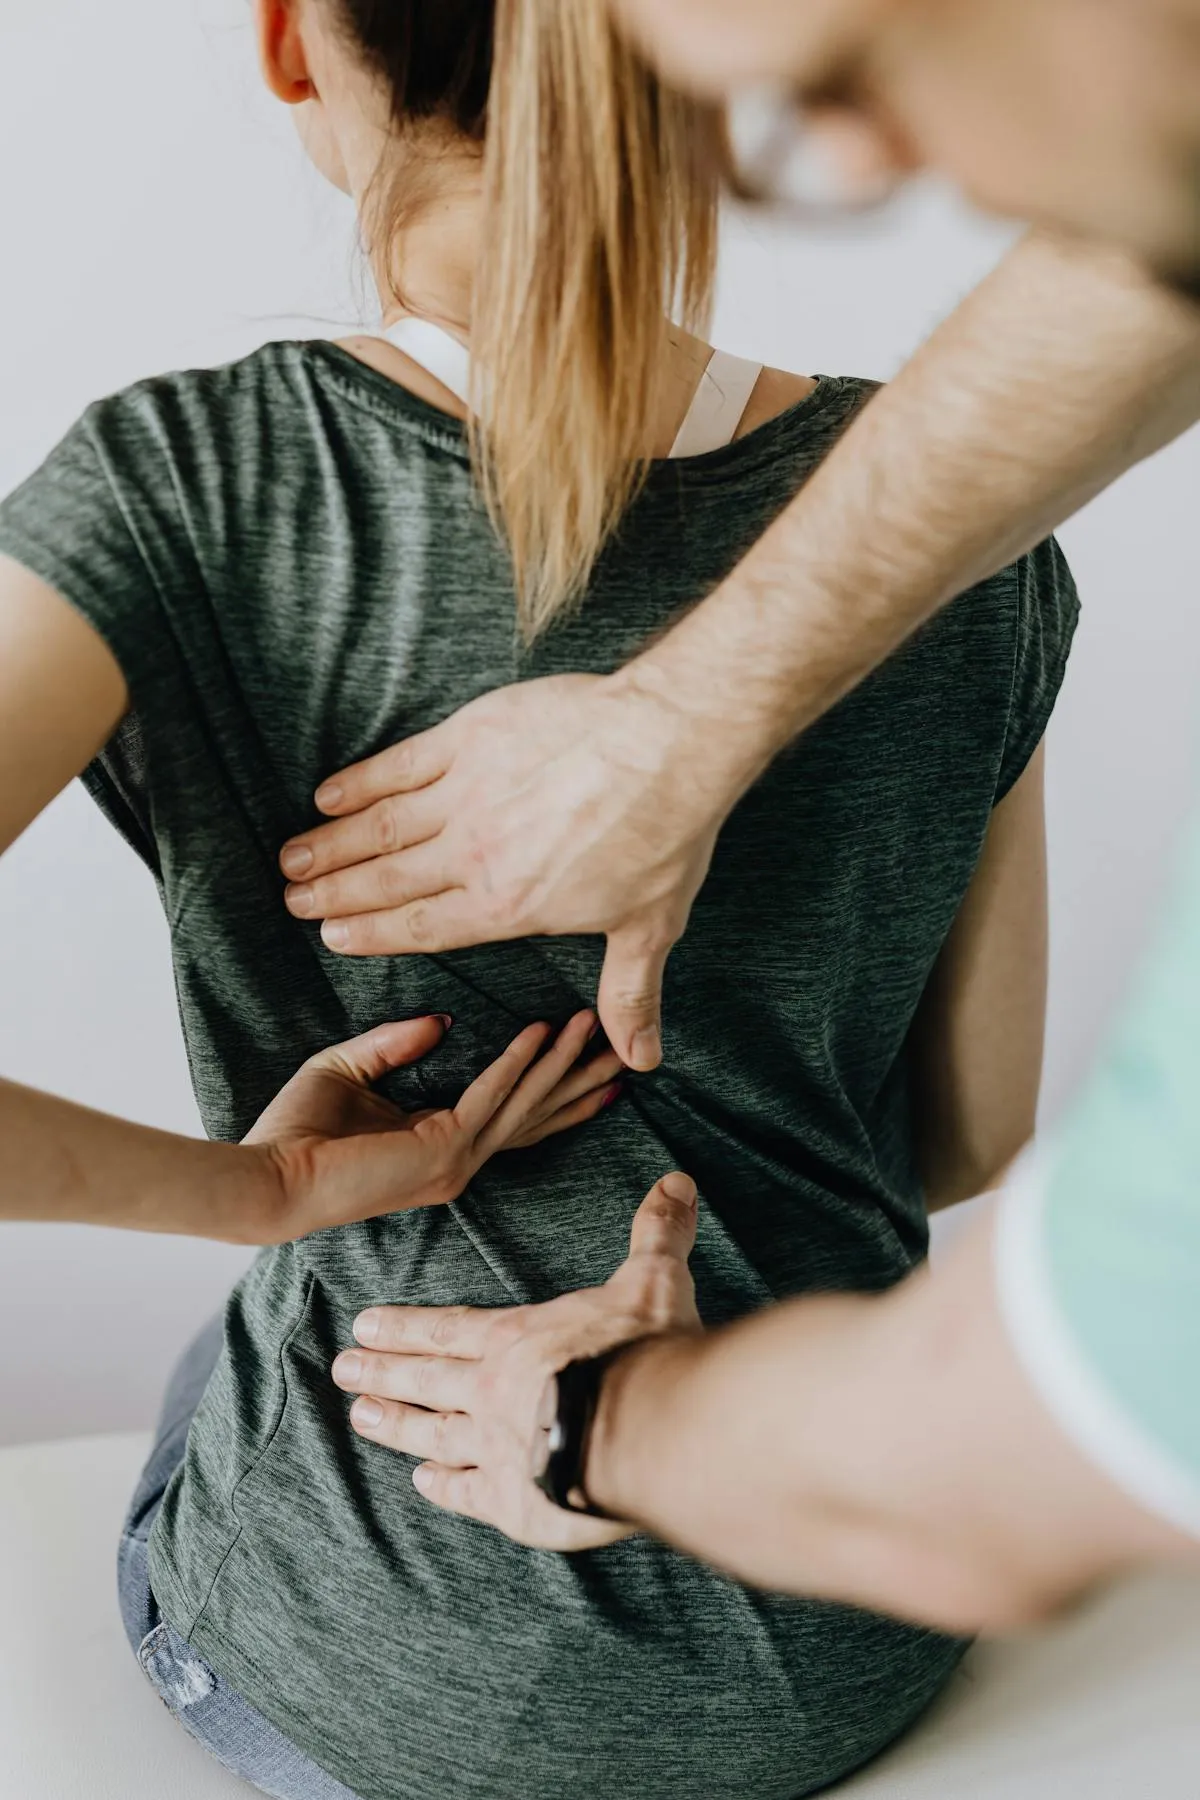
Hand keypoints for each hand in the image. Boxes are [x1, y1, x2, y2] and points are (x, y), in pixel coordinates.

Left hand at [244, 1010, 621, 1243]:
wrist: (266, 1178)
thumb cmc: (294, 1133)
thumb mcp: (348, 1070)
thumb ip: (395, 1045)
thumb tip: (443, 1020)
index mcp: (439, 1149)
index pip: (512, 1118)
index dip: (554, 1091)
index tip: (593, 1064)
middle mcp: (458, 1162)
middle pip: (536, 1115)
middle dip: (581, 1081)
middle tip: (625, 1051)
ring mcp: (455, 1163)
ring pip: (524, 1103)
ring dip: (562, 1062)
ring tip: (595, 1027)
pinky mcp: (442, 1152)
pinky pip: (492, 1095)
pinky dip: (518, 1062)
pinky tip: (542, 1033)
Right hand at [279, 671, 738, 1071]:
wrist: (668, 743)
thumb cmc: (665, 835)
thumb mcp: (650, 927)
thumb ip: (629, 995)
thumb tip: (642, 1060)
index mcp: (506, 907)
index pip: (423, 927)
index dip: (372, 933)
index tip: (333, 938)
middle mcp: (473, 855)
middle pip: (387, 881)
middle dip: (335, 894)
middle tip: (293, 900)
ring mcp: (465, 794)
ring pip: (380, 827)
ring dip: (331, 844)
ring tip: (293, 858)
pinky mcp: (469, 738)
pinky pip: (399, 765)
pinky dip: (359, 781)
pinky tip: (329, 793)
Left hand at [332, 1171, 701, 1549]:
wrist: (648, 1433)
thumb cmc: (645, 1353)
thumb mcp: (654, 1281)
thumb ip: (657, 1235)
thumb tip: (676, 1182)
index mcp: (519, 1339)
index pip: (448, 1327)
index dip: (404, 1326)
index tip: (364, 1323)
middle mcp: (494, 1391)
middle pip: (426, 1378)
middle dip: (382, 1371)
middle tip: (342, 1369)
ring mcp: (497, 1449)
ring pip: (432, 1434)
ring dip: (395, 1424)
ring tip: (360, 1417)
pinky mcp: (514, 1503)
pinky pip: (467, 1493)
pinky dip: (442, 1487)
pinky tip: (422, 1483)